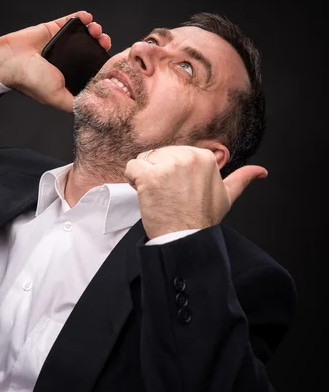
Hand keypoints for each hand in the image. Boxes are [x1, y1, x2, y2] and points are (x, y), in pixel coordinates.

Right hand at [0, 10, 110, 112]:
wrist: (11, 60)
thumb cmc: (32, 80)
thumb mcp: (58, 98)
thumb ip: (75, 103)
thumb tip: (92, 108)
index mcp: (69, 76)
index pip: (91, 69)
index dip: (102, 64)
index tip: (110, 59)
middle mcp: (66, 61)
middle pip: (90, 50)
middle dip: (101, 44)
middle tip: (104, 41)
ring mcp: (61, 44)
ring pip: (84, 35)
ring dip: (94, 30)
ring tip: (95, 30)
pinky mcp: (54, 29)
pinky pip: (71, 21)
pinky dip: (82, 17)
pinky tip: (87, 18)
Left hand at [124, 146, 267, 239]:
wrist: (185, 238)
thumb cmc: (202, 219)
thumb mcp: (227, 197)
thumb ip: (242, 179)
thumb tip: (261, 171)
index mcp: (204, 157)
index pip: (174, 153)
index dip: (171, 172)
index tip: (178, 190)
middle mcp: (187, 156)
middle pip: (158, 155)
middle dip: (158, 173)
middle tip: (168, 196)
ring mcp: (168, 166)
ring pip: (144, 160)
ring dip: (144, 177)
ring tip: (158, 195)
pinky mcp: (150, 176)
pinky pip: (131, 167)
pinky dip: (132, 180)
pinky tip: (144, 194)